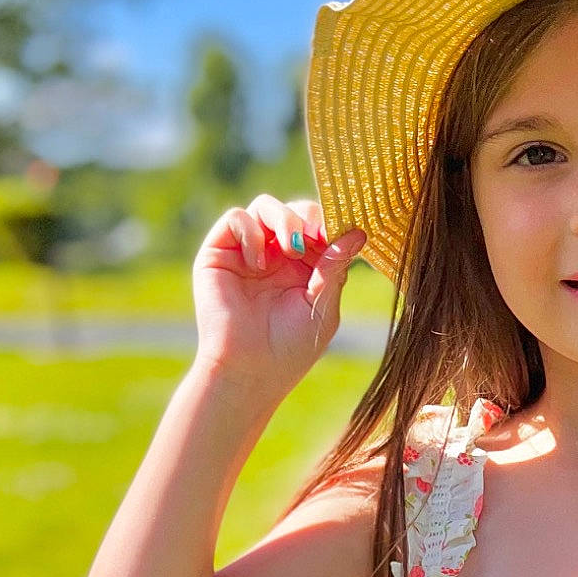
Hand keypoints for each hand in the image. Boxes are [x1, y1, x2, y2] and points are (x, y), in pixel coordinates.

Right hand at [191, 194, 366, 393]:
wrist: (250, 370)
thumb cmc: (289, 348)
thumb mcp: (323, 306)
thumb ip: (335, 267)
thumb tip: (358, 232)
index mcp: (304, 267)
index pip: (318, 227)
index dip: (330, 222)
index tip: (341, 230)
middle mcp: (276, 255)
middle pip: (294, 210)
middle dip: (308, 217)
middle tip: (316, 237)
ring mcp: (247, 251)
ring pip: (265, 206)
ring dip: (284, 219)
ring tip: (292, 248)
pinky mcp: (219, 252)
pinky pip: (235, 218)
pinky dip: (251, 231)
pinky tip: (260, 263)